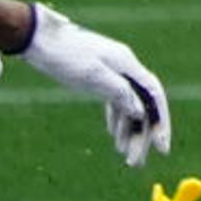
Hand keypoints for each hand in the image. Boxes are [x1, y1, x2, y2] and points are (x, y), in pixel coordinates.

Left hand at [24, 4, 171, 166]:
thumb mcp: (92, 75)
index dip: (161, 122)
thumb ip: (118, 92)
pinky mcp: (99, 74)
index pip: (154, 96)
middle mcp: (125, 67)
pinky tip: (113, 134)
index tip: (161, 148)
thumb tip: (139, 111)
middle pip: (142, 105)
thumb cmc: (64, 55)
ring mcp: (113, 71)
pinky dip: (116, 119)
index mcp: (127, 64)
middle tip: (136, 162)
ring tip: (124, 156)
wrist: (39, 38)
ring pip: (128, 105)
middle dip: (142, 135)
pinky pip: (115, 100)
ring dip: (128, 131)